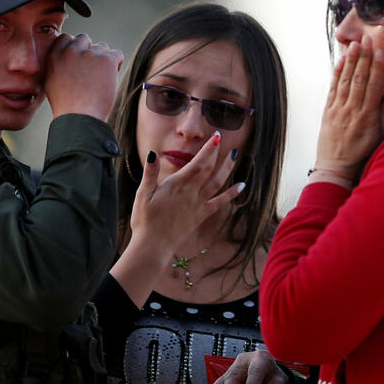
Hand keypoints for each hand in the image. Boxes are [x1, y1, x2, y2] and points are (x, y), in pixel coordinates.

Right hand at [45, 33, 123, 120]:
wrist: (78, 118)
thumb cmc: (66, 106)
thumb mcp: (51, 82)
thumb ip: (56, 65)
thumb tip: (64, 58)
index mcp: (56, 55)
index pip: (67, 38)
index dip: (75, 48)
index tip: (80, 61)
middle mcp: (71, 51)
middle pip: (85, 39)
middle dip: (89, 51)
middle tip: (91, 71)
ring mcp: (89, 54)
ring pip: (102, 48)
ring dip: (103, 60)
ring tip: (100, 80)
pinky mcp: (106, 60)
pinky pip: (117, 54)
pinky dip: (116, 64)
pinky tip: (110, 78)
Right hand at [110, 135, 243, 306]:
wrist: (153, 246)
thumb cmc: (145, 220)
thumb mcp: (142, 194)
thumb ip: (149, 173)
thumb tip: (153, 154)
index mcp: (177, 185)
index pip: (197, 163)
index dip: (208, 149)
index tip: (217, 137)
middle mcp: (191, 193)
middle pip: (209, 170)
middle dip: (217, 153)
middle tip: (224, 139)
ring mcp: (198, 204)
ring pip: (217, 183)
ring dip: (227, 169)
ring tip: (235, 156)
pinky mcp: (201, 215)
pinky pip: (220, 202)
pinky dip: (231, 193)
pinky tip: (241, 186)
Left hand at [313, 35, 383, 183]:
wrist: (336, 166)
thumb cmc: (360, 152)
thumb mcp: (379, 135)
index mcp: (367, 116)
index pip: (373, 86)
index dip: (376, 67)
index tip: (378, 51)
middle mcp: (352, 110)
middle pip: (358, 79)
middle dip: (363, 58)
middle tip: (366, 39)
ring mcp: (338, 110)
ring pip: (345, 81)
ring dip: (350, 61)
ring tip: (354, 44)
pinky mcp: (327, 111)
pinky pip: (332, 88)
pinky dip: (336, 74)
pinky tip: (340, 61)